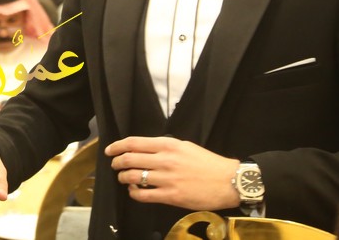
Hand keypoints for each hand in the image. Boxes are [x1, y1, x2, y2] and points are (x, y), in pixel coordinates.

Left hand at [105, 136, 240, 210]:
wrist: (228, 181)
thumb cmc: (208, 163)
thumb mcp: (186, 146)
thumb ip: (166, 147)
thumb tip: (147, 150)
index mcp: (168, 145)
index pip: (134, 143)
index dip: (118, 146)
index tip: (110, 150)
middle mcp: (165, 160)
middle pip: (130, 159)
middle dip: (117, 162)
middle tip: (114, 165)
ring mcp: (167, 178)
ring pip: (133, 177)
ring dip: (123, 178)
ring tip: (123, 178)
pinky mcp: (171, 196)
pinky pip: (143, 195)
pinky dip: (134, 193)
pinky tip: (134, 191)